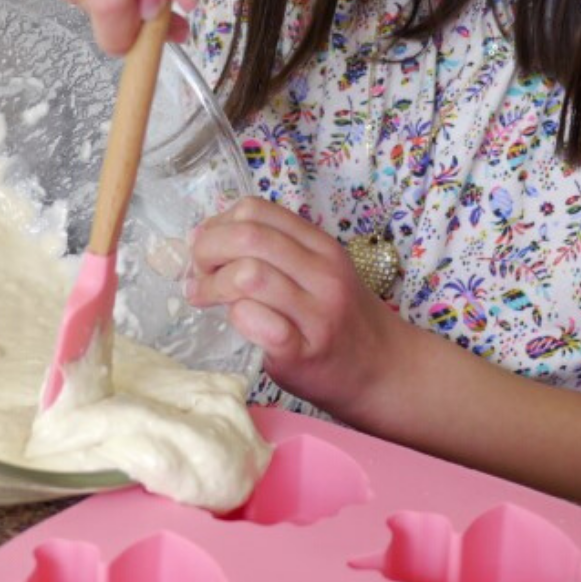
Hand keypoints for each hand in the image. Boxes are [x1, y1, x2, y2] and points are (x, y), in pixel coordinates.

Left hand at [186, 197, 400, 411]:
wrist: (384, 371)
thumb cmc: (340, 321)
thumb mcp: (317, 273)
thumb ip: (273, 252)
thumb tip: (203, 236)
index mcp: (320, 247)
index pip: (256, 210)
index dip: (218, 223)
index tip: (204, 244)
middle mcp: (322, 274)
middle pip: (247, 237)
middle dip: (207, 250)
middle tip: (196, 272)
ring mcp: (315, 313)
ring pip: (249, 275)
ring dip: (212, 285)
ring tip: (203, 297)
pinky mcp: (303, 353)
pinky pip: (256, 322)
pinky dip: (235, 317)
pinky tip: (232, 323)